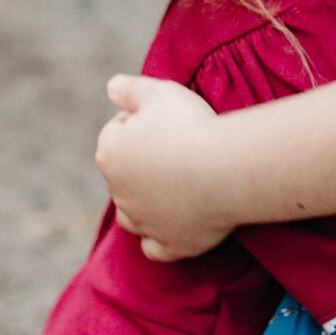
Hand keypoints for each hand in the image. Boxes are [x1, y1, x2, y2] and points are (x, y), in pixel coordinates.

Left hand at [96, 74, 231, 258]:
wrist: (225, 169)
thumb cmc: (192, 126)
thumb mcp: (159, 92)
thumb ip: (130, 89)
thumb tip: (111, 86)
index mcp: (110, 153)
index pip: (117, 131)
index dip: (142, 121)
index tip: (169, 118)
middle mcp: (118, 192)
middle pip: (125, 173)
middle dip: (143, 162)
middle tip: (181, 146)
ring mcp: (143, 222)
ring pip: (131, 214)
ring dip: (144, 203)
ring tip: (174, 187)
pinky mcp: (169, 245)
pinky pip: (154, 248)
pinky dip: (158, 238)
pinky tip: (171, 226)